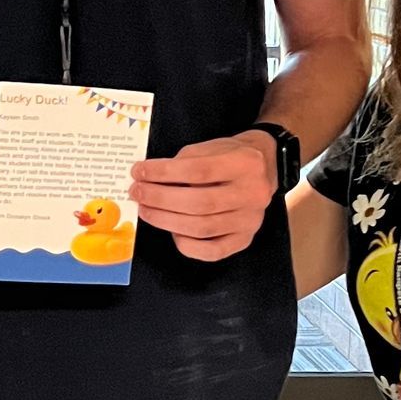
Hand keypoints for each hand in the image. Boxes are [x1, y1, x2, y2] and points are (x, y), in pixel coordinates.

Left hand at [130, 129, 277, 261]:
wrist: (263, 169)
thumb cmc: (229, 156)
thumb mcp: (209, 147)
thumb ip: (182, 163)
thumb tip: (148, 181)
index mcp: (245, 164)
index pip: (198, 170)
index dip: (164, 173)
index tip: (139, 172)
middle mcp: (253, 194)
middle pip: (199, 203)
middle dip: (160, 199)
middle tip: (137, 193)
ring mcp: (250, 220)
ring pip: (202, 228)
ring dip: (166, 220)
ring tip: (146, 210)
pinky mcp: (244, 239)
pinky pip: (212, 252)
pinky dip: (186, 245)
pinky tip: (170, 231)